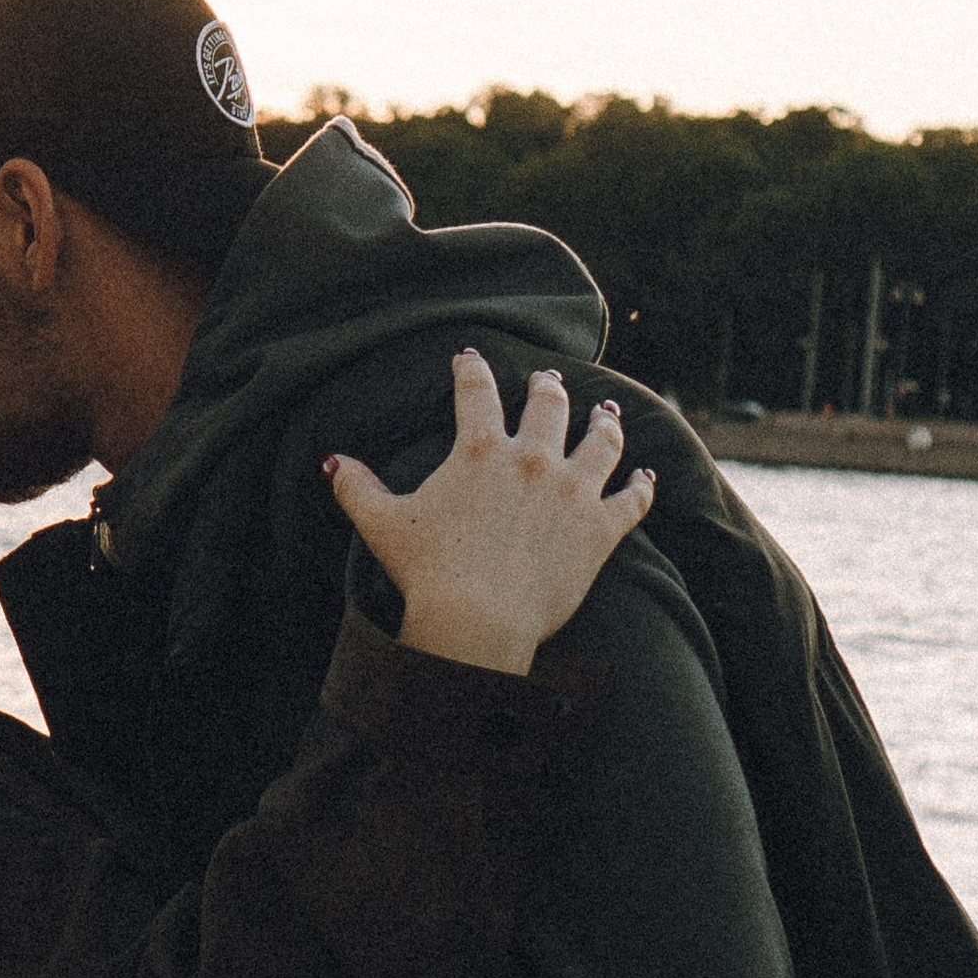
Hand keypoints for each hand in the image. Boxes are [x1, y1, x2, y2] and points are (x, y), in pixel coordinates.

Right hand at [326, 350, 653, 677]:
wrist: (478, 620)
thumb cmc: (427, 573)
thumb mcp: (383, 524)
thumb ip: (356, 488)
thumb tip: (332, 461)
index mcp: (479, 450)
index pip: (476, 391)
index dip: (471, 369)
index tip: (469, 358)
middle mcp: (532, 459)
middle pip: (548, 406)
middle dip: (547, 389)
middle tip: (547, 382)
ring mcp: (573, 492)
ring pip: (600, 443)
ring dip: (603, 424)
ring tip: (606, 414)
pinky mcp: (601, 529)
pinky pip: (632, 500)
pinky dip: (642, 487)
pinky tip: (646, 477)